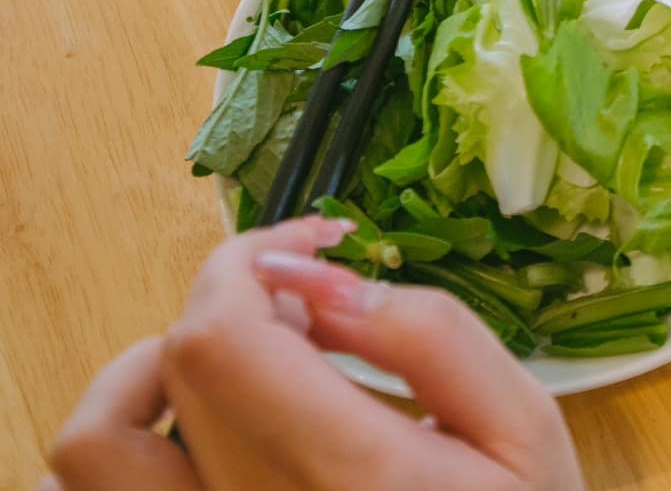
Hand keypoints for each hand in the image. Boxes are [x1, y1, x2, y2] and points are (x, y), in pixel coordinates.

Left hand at [42, 217, 582, 489]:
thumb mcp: (526, 430)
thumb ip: (436, 341)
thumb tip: (330, 283)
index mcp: (347, 474)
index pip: (220, 338)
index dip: (253, 263)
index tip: (322, 248)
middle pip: (176, 365)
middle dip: (236, 297)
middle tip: (314, 304)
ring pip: (96, 443)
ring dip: (152, 374)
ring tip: (236, 360)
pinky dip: (122, 448)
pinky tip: (194, 434)